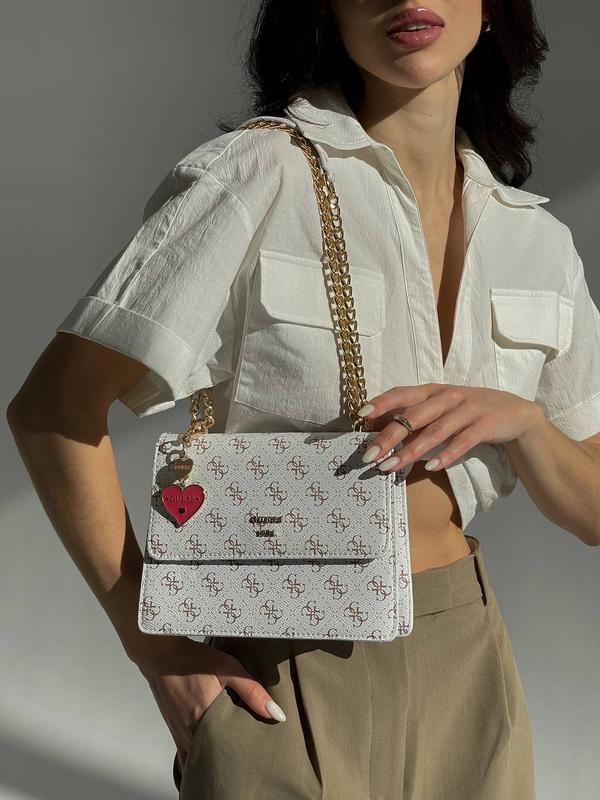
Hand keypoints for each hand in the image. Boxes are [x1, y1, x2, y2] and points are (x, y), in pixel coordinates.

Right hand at [134, 636, 286, 770]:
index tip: (258, 749)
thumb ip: (252, 691)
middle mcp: (190, 733)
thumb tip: (276, 714)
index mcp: (205, 720)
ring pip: (200, 759)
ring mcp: (181, 735)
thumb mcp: (228, 669)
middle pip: (215, 758)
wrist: (163, 656)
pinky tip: (210, 751)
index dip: (246, 752)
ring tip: (232, 752)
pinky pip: (187, 755)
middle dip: (232, 758)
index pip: (231, 750)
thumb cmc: (193, 660)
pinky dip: (199, 757)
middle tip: (248, 754)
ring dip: (215, 758)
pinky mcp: (175, 732)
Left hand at [357, 383, 541, 472]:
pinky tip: (430, 467)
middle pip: (413, 415)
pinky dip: (445, 454)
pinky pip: (462, 441)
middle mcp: (448, 396)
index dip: (381, 402)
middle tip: (368, 455)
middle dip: (388, 436)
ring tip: (390, 468)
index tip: (360, 415)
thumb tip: (381, 432)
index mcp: (434, 390)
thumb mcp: (443, 411)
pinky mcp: (486, 424)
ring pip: (435, 430)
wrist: (518, 416)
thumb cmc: (471, 415)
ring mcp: (468, 409)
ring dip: (410, 451)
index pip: (403, 393)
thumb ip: (417, 419)